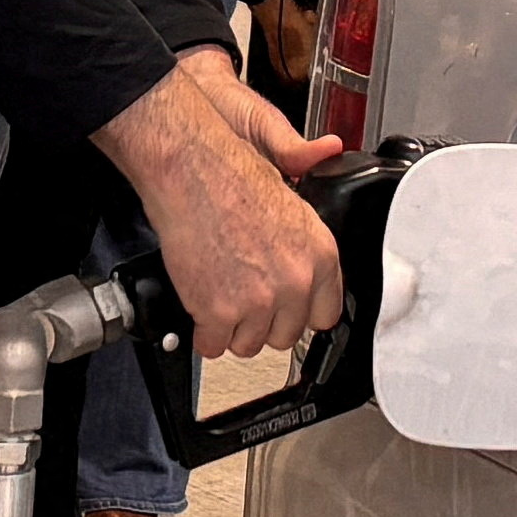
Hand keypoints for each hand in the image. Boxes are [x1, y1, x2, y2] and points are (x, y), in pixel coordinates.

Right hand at [97, 60, 346, 355]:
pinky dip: (202, 333)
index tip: (283, 311)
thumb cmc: (231, 175)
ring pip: (248, 346)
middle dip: (261, 323)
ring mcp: (259, 300)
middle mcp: (296, 281)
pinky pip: (213, 346)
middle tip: (241, 297)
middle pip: (284, 336)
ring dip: (230, 329)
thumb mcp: (292, 198)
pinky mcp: (220, 311)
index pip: (324, 315)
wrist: (191, 170)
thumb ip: (308, 234)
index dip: (297, 314)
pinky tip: (199, 306)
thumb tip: (321, 210)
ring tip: (218, 296)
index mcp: (321, 254)